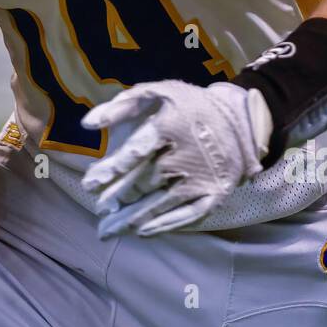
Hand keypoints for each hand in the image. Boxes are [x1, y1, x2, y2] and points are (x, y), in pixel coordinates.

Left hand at [81, 79, 270, 237]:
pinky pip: (184, 217)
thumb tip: (87, 124)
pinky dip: (161, 226)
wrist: (240, 122)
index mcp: (172, 126)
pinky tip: (140, 232)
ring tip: (107, 230)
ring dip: (130, 219)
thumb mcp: (158, 93)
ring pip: (159, 204)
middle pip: (144, 182)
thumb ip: (122, 106)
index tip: (89, 184)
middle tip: (98, 210)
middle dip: (117, 198)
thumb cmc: (189, 107)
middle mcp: (187, 156)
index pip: (135, 152)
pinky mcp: (213, 196)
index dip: (110, 170)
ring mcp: (201, 180)